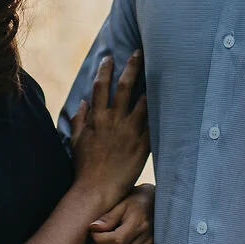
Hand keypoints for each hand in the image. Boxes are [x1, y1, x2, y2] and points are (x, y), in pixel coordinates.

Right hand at [70, 52, 146, 210]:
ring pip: (143, 102)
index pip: (101, 87)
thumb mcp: (76, 141)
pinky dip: (160, 112)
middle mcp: (114, 121)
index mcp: (97, 118)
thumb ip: (79, 119)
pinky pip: (153, 124)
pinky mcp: (142, 145)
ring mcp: (129, 132)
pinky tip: (167, 102)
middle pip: (125, 87)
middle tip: (140, 53)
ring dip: (150, 86)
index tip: (109, 58)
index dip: (104, 70)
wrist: (96, 190)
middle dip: (132, 67)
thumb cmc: (84, 166)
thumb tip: (82, 102)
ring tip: (159, 73)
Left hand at [89, 184, 153, 243]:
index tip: (93, 232)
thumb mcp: (122, 203)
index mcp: (139, 223)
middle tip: (95, 243)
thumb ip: (108, 217)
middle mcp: (149, 239)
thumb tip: (94, 229)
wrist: (157, 203)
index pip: (115, 241)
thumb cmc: (136, 201)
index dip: (98, 239)